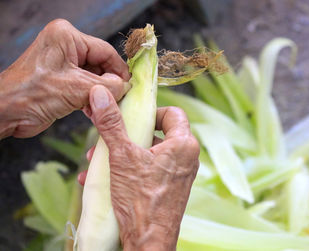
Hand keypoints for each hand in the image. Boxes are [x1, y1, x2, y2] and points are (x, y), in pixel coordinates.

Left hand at [0, 19, 129, 138]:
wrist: (5, 113)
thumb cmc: (33, 95)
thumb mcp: (77, 89)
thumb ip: (108, 86)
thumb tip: (126, 86)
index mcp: (67, 37)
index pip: (104, 51)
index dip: (119, 70)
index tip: (131, 86)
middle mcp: (65, 46)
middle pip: (100, 64)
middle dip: (109, 84)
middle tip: (119, 100)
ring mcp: (62, 63)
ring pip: (94, 77)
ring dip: (100, 94)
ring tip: (105, 108)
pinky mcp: (60, 79)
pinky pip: (84, 86)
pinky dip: (90, 99)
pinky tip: (93, 112)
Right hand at [79, 85, 199, 250]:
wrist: (149, 242)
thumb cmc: (141, 201)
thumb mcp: (122, 157)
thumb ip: (112, 124)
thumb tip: (101, 95)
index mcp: (183, 144)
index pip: (173, 113)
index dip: (151, 112)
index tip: (132, 118)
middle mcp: (187, 158)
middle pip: (158, 133)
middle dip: (129, 137)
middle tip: (109, 141)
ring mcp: (180, 175)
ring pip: (151, 154)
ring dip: (125, 155)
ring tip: (99, 161)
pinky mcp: (171, 189)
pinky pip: (151, 171)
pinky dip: (131, 171)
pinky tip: (105, 179)